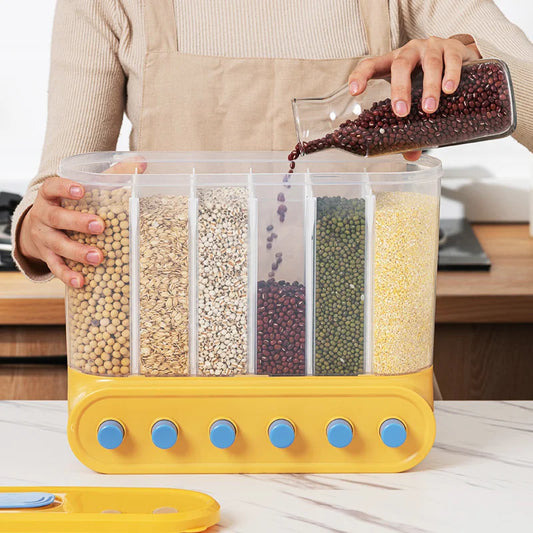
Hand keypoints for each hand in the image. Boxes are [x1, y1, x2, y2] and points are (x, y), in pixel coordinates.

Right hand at [19, 157, 145, 286]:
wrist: (41, 226)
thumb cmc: (71, 204)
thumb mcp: (86, 188)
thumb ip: (112, 175)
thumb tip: (142, 162)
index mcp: (51, 196)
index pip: (53, 187)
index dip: (65, 188)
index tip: (82, 189)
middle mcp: (44, 216)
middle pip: (56, 217)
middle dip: (78, 222)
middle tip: (100, 226)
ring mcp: (44, 238)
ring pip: (57, 244)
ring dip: (77, 251)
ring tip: (98, 257)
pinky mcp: (47, 256)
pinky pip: (56, 267)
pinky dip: (68, 275)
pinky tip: (82, 281)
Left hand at [348, 36, 480, 160]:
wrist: (458, 55)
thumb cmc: (426, 77)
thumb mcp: (414, 96)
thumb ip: (410, 123)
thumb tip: (411, 155)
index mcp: (392, 63)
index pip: (370, 65)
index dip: (360, 76)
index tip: (355, 91)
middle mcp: (410, 52)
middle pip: (400, 66)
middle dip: (400, 90)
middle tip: (401, 112)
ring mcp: (431, 47)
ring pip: (430, 64)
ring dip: (429, 87)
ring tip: (429, 108)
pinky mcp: (454, 47)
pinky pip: (452, 60)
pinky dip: (451, 75)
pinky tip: (449, 89)